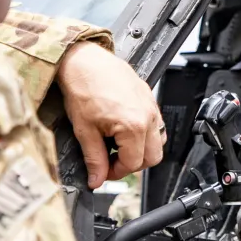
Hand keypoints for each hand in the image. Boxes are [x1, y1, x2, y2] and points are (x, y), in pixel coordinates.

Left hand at [55, 42, 164, 187]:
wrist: (82, 61)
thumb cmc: (83, 87)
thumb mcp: (84, 130)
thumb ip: (94, 159)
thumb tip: (96, 178)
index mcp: (133, 126)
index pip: (133, 164)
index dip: (115, 173)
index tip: (102, 171)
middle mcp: (147, 116)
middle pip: (152, 157)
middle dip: (132, 164)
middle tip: (111, 161)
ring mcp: (150, 106)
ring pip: (158, 141)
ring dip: (142, 149)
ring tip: (119, 145)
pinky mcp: (148, 97)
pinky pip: (156, 123)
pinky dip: (144, 132)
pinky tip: (124, 129)